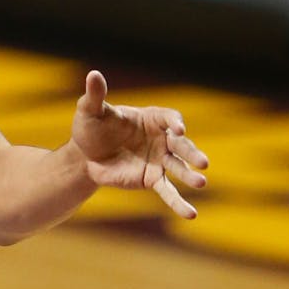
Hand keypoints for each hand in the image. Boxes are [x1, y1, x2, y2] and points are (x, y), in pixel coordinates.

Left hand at [71, 71, 208, 218]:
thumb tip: (93, 74)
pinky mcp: (151, 179)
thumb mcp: (90, 111)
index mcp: (152, 118)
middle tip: (204, 163)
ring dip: (191, 176)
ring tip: (201, 183)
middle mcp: (162, 139)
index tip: (178, 128)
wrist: (84, 155)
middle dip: (192, 153)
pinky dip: (179, 203)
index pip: (170, 118)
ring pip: (179, 168)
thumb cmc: (91, 127)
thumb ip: (96, 96)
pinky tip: (191, 215)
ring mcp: (159, 160)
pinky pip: (168, 192)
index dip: (175, 123)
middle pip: (181, 144)